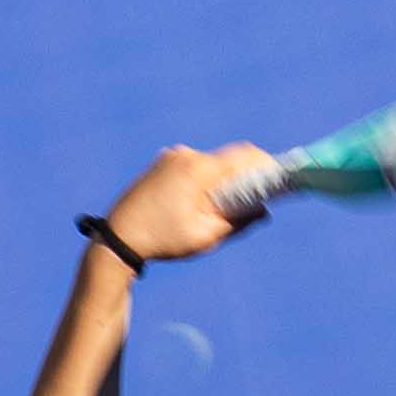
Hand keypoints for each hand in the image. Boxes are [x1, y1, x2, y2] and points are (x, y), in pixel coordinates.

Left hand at [99, 142, 275, 263]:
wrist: (117, 238)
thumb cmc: (162, 240)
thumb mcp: (206, 236)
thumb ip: (240, 221)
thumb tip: (263, 210)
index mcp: (199, 169)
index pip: (244, 156)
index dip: (266, 164)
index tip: (279, 179)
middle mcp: (186, 155)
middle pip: (228, 159)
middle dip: (244, 177)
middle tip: (254, 200)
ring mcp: (171, 157)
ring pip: (210, 164)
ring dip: (221, 181)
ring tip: (219, 209)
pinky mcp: (161, 164)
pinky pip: (192, 167)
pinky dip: (203, 181)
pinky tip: (197, 204)